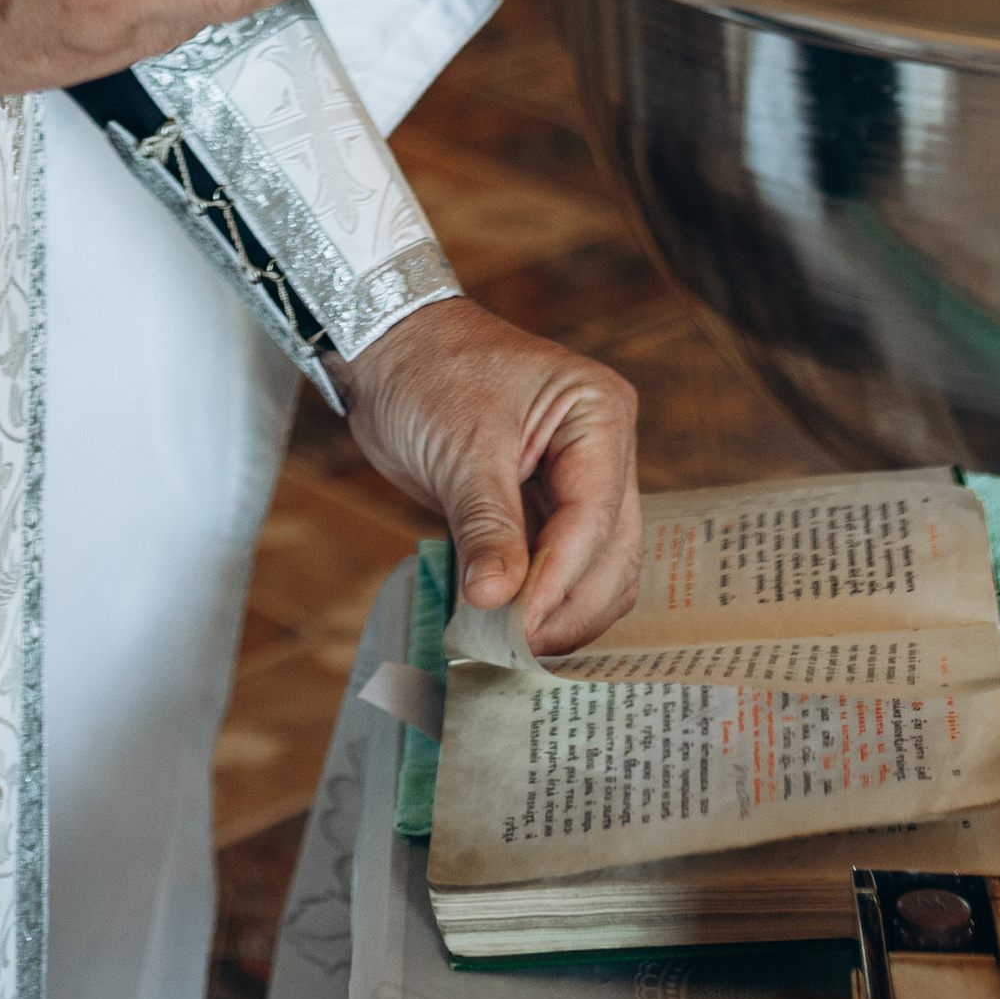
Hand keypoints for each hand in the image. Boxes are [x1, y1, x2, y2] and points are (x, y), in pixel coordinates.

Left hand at [336, 296, 640, 655]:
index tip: (524, 627)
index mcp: (598, 413)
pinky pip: (557, 568)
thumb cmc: (428, 370)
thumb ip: (485, 525)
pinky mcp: (544, 510)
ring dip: (557, 613)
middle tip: (517, 650)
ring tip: (510, 648)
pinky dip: (537, 601)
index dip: (561, 577)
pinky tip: (506, 630)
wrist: (388, 348)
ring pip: (595, 571)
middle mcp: (601, 450)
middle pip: (611, 552)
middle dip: (568, 604)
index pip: (595, 514)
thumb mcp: (460, 447)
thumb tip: (496, 600)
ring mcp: (576, 483)